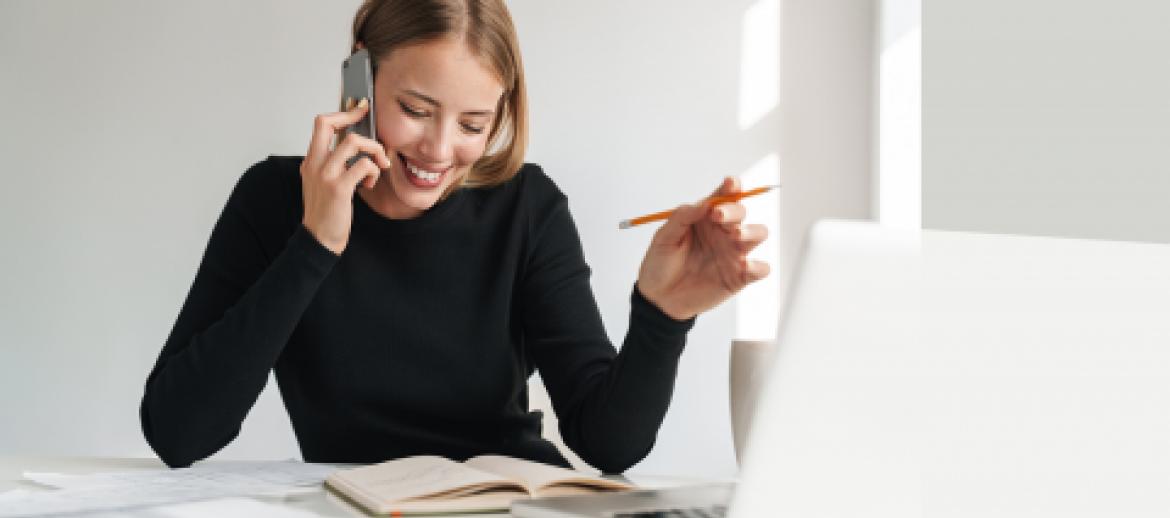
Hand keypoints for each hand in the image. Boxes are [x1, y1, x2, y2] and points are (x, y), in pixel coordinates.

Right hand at [301, 98, 393, 253]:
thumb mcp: (323, 183)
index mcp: (311, 161)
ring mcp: (325, 175)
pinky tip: (371, 182)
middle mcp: (314, 164)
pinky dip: (374, 171)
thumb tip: (356, 147)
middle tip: (370, 128)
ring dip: (373, 151)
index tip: (359, 111)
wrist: (319, 239)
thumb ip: (334, 164)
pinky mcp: (339, 188)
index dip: (343, 114)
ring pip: (353, 142)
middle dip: (354, 119)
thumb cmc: (326, 212)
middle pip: (329, 123)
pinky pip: (364, 165)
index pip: (321, 124)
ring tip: (378, 166)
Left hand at [636, 177, 770, 320]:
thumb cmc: (661, 264)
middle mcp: (723, 232)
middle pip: (741, 212)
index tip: (729, 184)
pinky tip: (745, 266)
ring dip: (751, 231)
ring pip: (758, 233)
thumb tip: (703, 205)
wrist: (659, 298)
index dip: (731, 187)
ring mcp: (733, 253)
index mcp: (706, 218)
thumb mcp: (664, 237)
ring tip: (735, 235)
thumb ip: (682, 217)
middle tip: (717, 216)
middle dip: (734, 210)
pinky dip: (758, 266)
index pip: (724, 197)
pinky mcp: (739, 276)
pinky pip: (760, 268)